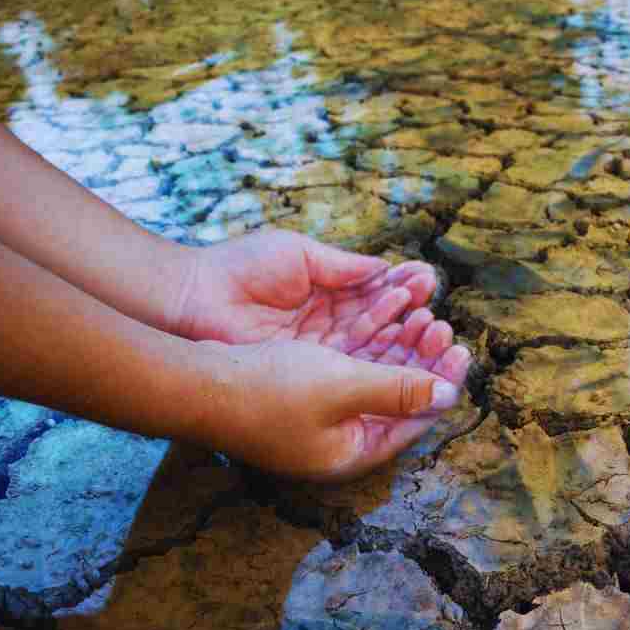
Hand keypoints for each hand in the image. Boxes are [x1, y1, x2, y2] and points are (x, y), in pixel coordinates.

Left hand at [173, 228, 438, 352]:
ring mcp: (320, 353)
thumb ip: (344, 267)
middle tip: (437, 313)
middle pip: (382, 326)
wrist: (193, 298)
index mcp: (327, 294)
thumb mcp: (299, 255)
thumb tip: (387, 269)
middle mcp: (328, 327)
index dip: (403, 290)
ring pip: (373, 349)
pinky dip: (380, 359)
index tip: (427, 281)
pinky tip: (404, 347)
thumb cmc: (238, 269)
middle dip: (412, 319)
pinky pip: (352, 368)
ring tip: (430, 327)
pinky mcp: (308, 373)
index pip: (375, 295)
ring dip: (404, 341)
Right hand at [203, 338, 471, 481]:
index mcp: (353, 452)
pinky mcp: (301, 395)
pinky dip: (368, 344)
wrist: (194, 383)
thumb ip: (398, 390)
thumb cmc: (267, 389)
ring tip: (419, 314)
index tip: (463, 350)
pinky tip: (382, 316)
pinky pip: (350, 368)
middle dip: (422, 360)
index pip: (415, 420)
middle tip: (442, 326)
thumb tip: (448, 395)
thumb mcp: (343, 386)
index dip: (442, 383)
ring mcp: (319, 421)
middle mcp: (339, 441)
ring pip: (375, 379)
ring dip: (398, 347)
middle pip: (398, 399)